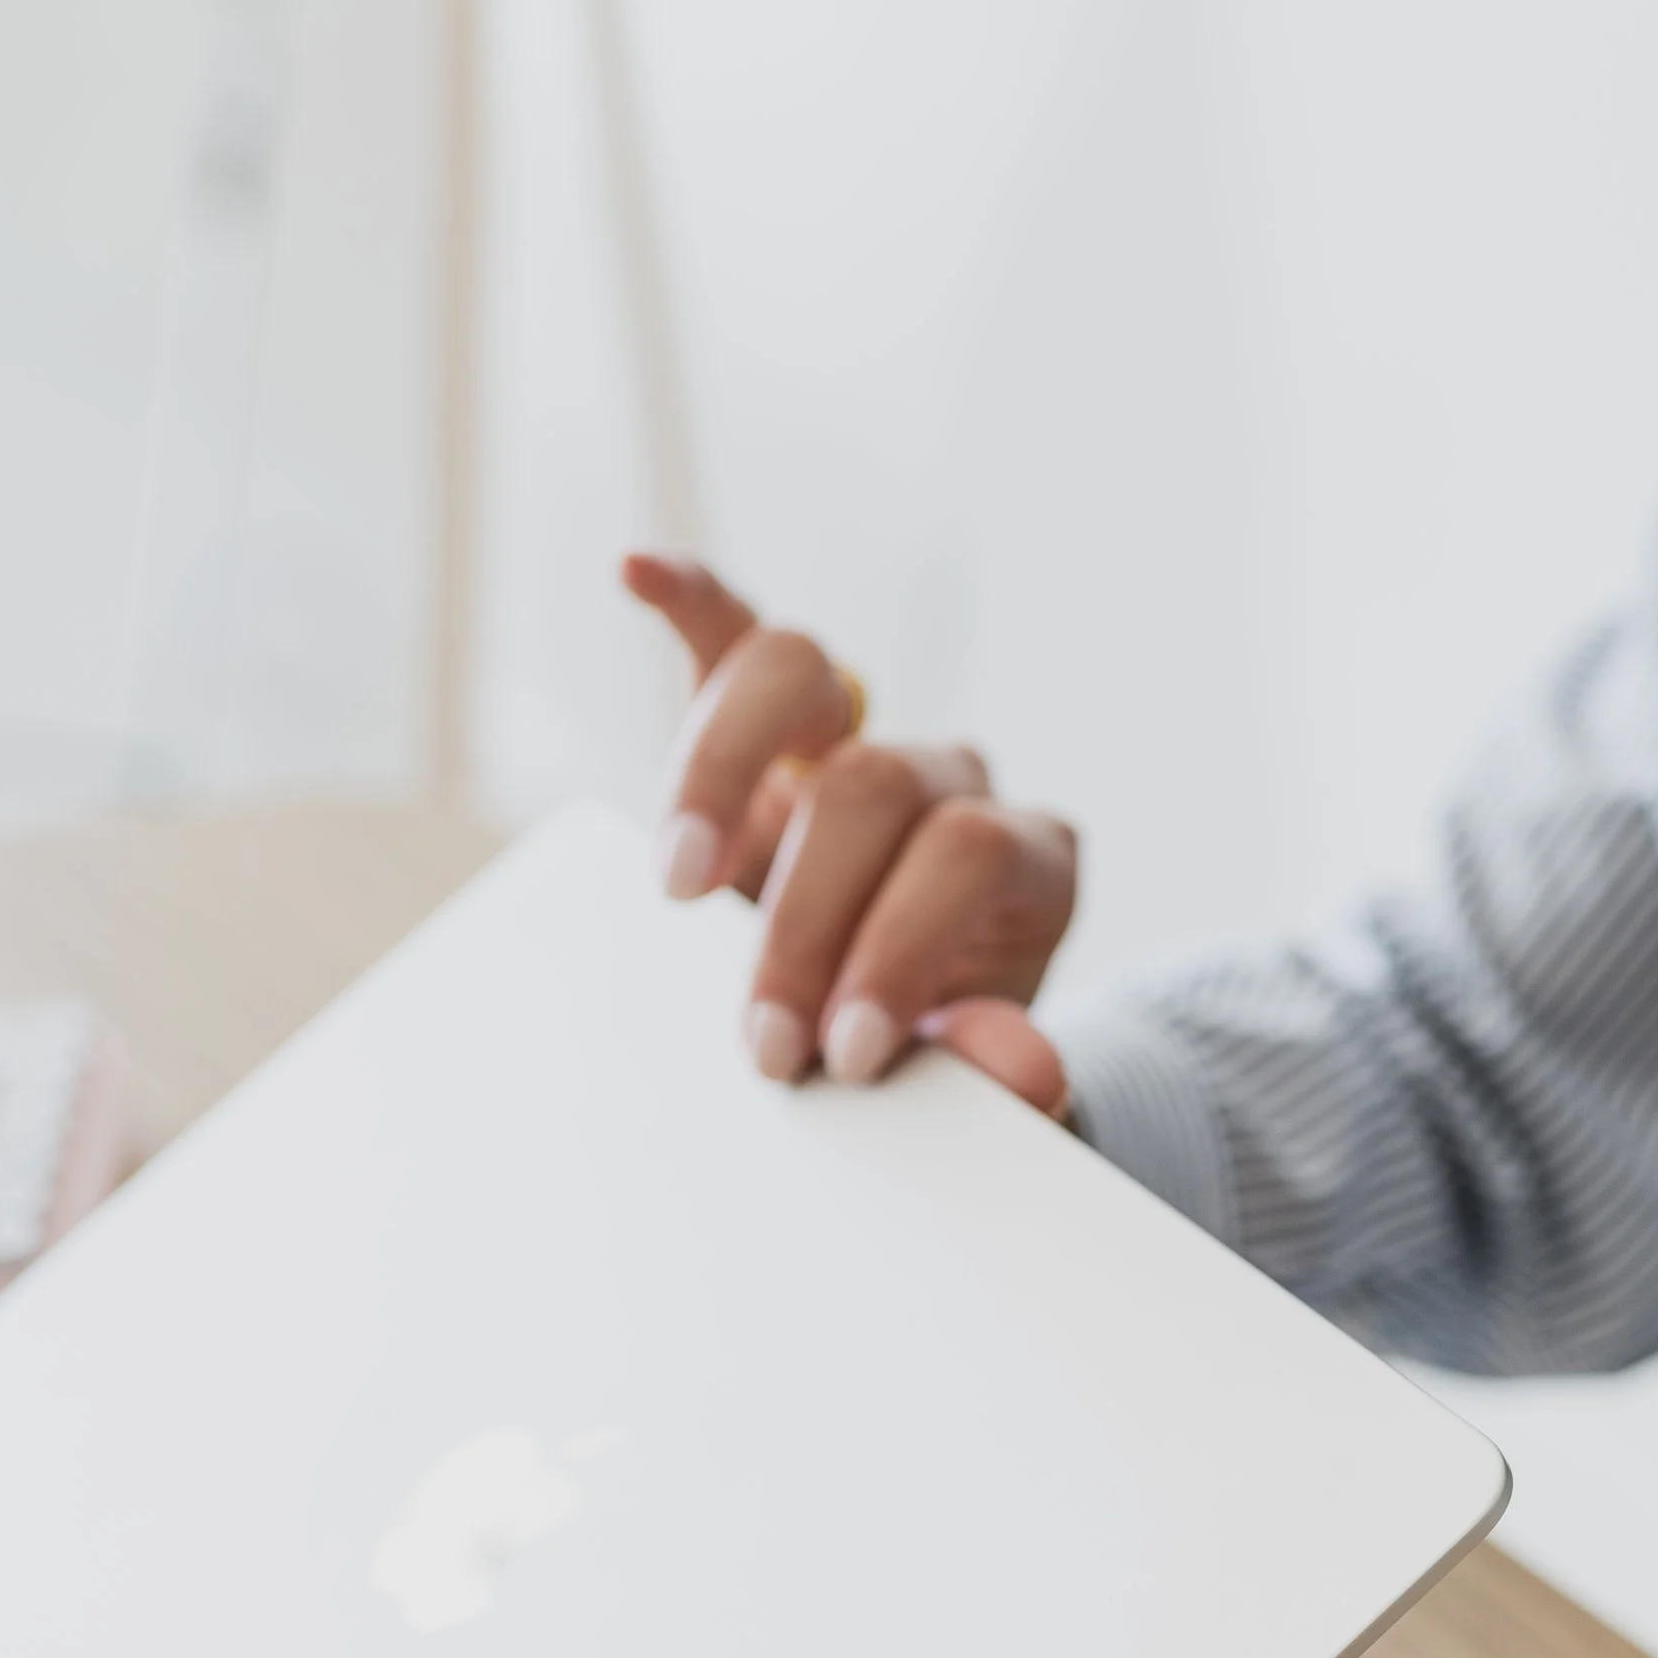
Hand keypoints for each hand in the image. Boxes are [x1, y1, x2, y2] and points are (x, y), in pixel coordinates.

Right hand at [621, 555, 1076, 1108]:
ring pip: (800, 677)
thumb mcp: (972, 1079)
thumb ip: (999, 1074)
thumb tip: (1022, 1063)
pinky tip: (636, 577)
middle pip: (875, 783)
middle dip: (804, 920)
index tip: (844, 1056)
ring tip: (678, 887)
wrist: (886, 1037)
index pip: (968, 856)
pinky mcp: (768, 726)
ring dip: (721, 773)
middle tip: (762, 1042)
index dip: (903, 947)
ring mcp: (852, 735)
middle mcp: (945, 779)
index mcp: (1020, 860)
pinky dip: (688, 603)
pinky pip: (732, 636)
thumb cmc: (926, 1052)